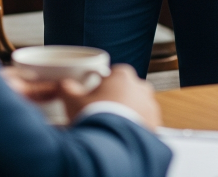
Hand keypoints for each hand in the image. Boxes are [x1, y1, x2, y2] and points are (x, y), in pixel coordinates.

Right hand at [2, 65, 160, 128]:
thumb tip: (62, 84)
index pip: (114, 74)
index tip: (96, 97)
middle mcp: (141, 86)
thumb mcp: (73, 101)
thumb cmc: (94, 117)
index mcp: (123, 74)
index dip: (103, 86)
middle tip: (103, 113)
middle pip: (127, 89)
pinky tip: (123, 133)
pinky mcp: (155, 124)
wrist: (111, 143)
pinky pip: (145, 122)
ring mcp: (150, 105)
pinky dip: (136, 127)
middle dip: (117, 99)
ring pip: (137, 106)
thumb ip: (67, 88)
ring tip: (112, 126)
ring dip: (128, 113)